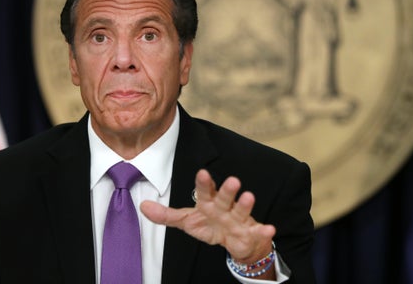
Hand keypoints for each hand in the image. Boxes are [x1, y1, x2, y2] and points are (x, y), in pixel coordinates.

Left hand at [140, 169, 274, 263]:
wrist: (234, 241)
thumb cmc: (210, 225)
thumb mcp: (186, 221)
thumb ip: (166, 215)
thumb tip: (142, 206)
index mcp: (208, 203)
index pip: (205, 191)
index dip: (203, 183)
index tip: (202, 172)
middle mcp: (224, 207)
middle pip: (225, 197)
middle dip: (227, 189)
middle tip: (232, 180)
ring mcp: (238, 219)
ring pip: (242, 210)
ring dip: (246, 203)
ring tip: (249, 196)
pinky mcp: (250, 233)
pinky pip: (258, 231)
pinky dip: (264, 230)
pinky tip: (269, 229)